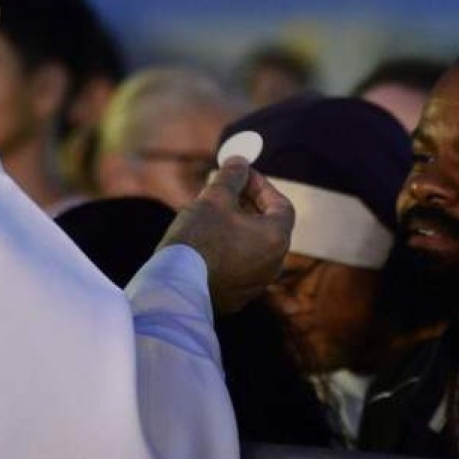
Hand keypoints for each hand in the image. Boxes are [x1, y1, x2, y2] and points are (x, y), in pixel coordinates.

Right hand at [159, 156, 293, 313]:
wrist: (176, 289)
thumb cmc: (199, 239)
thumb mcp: (215, 198)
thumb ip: (232, 177)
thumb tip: (240, 161)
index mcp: (276, 239)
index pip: (281, 205)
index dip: (262, 185)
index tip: (242, 174)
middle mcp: (274, 264)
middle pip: (268, 226)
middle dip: (248, 204)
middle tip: (225, 189)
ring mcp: (256, 284)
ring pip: (253, 247)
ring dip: (238, 227)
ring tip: (211, 213)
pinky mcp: (237, 297)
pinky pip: (239, 267)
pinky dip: (229, 249)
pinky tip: (205, 241)